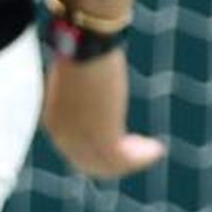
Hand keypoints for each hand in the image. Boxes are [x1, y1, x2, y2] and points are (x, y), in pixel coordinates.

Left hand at [40, 50, 164, 178]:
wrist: (83, 46)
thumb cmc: (80, 51)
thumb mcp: (77, 77)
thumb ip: (83, 91)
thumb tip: (95, 86)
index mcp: (55, 120)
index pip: (74, 148)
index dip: (97, 149)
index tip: (120, 141)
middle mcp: (64, 136)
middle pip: (90, 162)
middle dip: (115, 160)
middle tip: (139, 147)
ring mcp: (82, 139)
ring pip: (107, 165)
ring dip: (132, 160)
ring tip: (153, 149)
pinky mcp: (102, 137)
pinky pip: (122, 159)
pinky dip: (140, 158)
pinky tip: (156, 149)